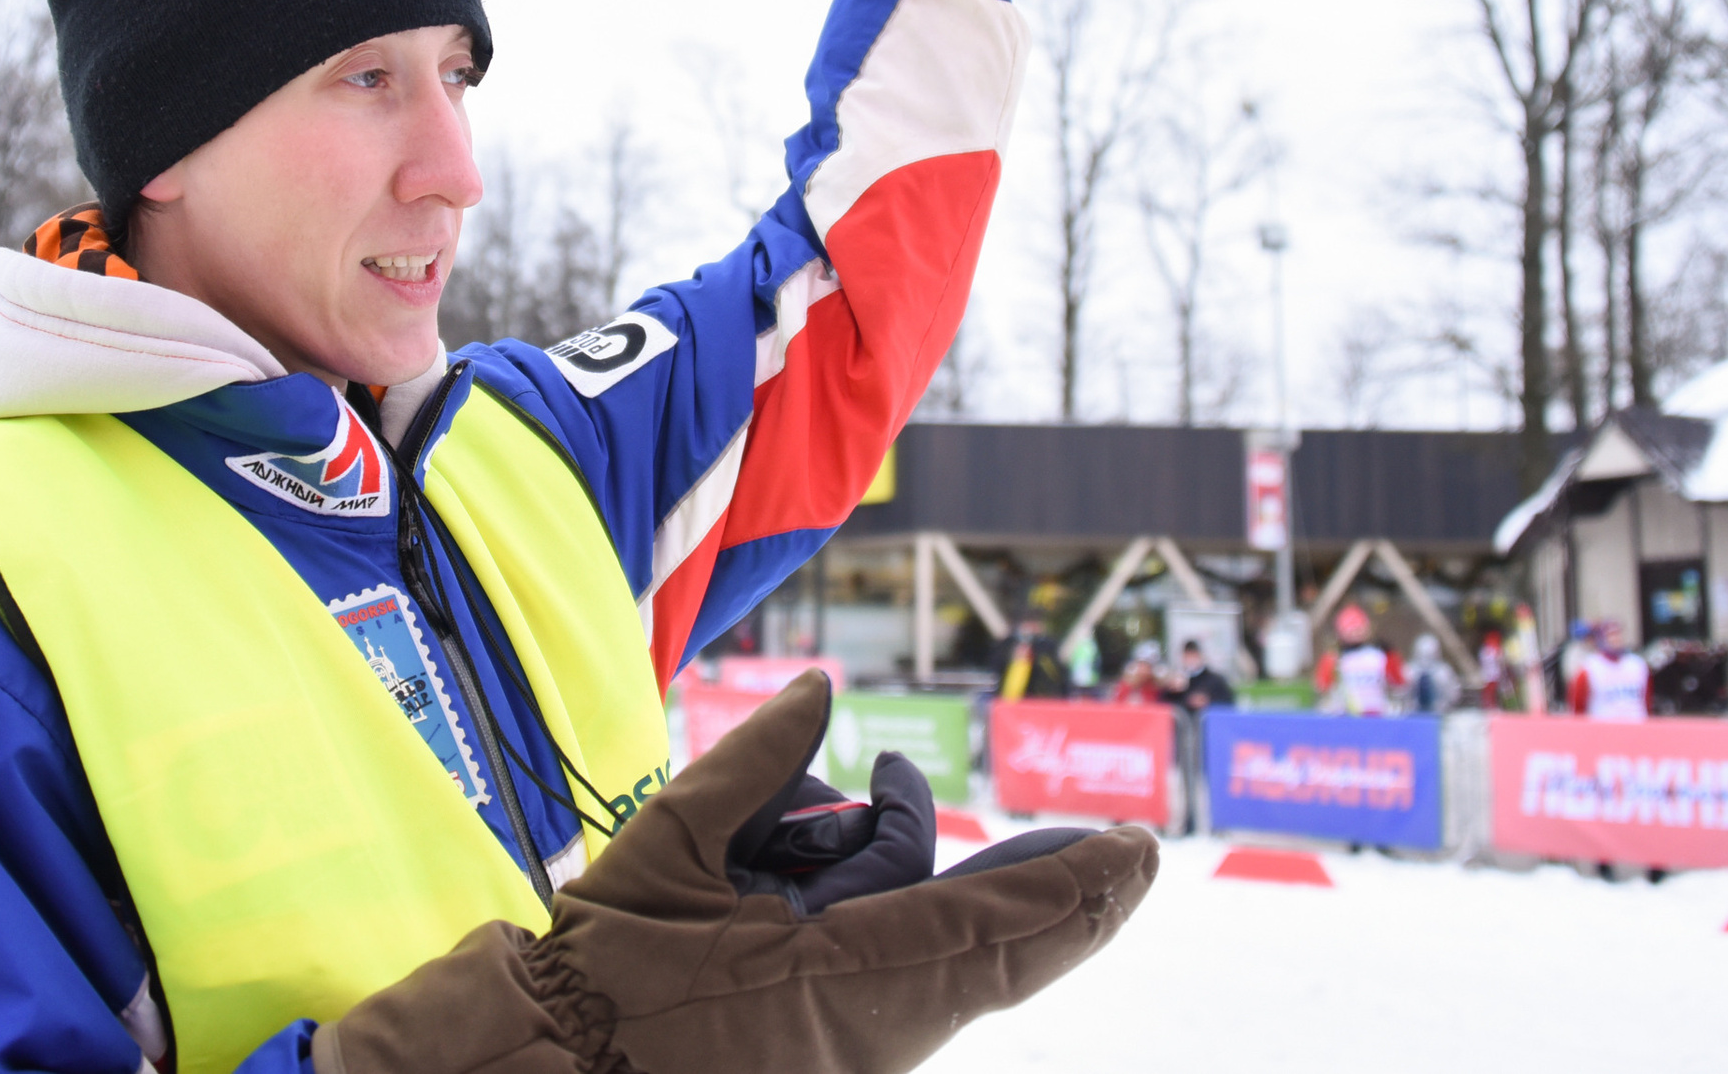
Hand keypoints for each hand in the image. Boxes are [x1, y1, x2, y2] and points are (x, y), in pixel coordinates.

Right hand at [314, 673, 1153, 1073]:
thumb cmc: (589, 974)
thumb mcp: (667, 849)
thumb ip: (753, 766)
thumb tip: (817, 692)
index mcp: (837, 979)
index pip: (994, 933)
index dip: (1078, 893)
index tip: (1138, 853)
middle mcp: (862, 1037)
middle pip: (978, 954)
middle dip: (1034, 897)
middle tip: (1115, 855)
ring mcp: (844, 1066)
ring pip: (926, 973)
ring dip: (912, 908)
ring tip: (845, 837)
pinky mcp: (820, 1070)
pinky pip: (884, 1001)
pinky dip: (885, 947)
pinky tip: (822, 906)